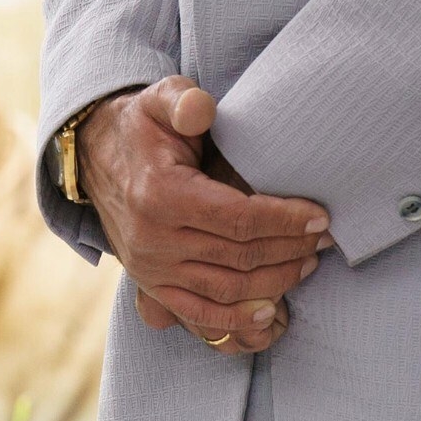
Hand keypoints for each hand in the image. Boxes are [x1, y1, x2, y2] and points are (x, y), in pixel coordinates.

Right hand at [88, 76, 332, 354]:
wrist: (97, 156)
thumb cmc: (142, 127)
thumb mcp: (159, 99)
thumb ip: (183, 100)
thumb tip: (203, 109)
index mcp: (159, 194)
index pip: (238, 219)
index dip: (285, 221)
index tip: (321, 216)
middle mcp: (152, 239)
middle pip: (239, 257)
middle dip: (290, 249)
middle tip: (324, 239)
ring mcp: (150, 268)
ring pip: (227, 289)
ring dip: (276, 282)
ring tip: (308, 263)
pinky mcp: (151, 286)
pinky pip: (199, 314)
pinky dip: (237, 321)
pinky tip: (271, 312)